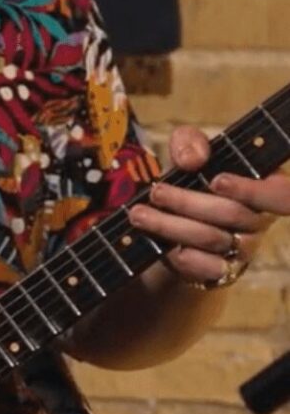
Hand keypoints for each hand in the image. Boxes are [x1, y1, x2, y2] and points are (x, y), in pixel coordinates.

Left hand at [129, 126, 289, 286]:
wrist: (174, 221)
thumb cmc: (191, 180)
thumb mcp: (188, 154)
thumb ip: (190, 143)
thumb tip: (193, 159)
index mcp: (266, 189)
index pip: (281, 195)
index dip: (252, 190)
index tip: (216, 180)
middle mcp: (260, 220)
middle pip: (232, 213)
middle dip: (187, 201)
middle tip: (155, 192)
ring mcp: (243, 248)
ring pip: (211, 238)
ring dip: (170, 225)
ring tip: (138, 213)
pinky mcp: (223, 271)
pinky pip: (204, 267)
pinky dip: (177, 254)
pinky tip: (157, 243)